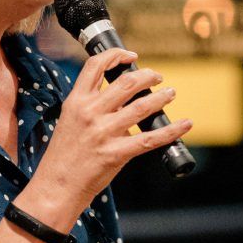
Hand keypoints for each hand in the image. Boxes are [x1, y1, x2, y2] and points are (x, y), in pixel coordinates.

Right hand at [21, 48, 192, 225]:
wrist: (57, 186)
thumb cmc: (63, 156)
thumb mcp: (69, 121)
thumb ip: (91, 106)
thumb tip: (122, 98)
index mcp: (76, 102)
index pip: (95, 66)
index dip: (116, 55)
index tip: (131, 56)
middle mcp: (90, 113)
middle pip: (126, 83)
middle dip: (148, 76)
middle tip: (158, 77)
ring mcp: (103, 133)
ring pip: (142, 106)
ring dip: (162, 98)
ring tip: (170, 94)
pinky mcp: (116, 153)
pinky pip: (150, 138)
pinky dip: (172, 130)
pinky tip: (185, 124)